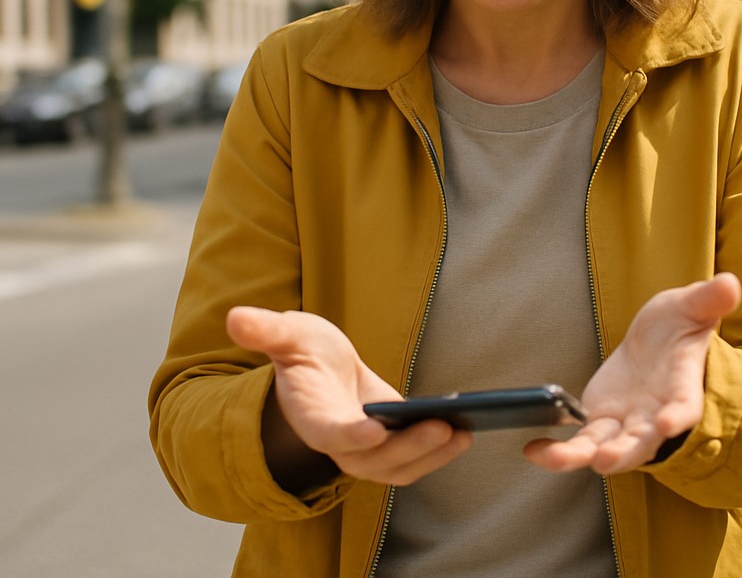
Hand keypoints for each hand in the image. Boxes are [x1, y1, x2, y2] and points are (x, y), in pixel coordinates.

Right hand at [226, 306, 472, 486]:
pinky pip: (414, 458)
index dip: (350, 436)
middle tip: (441, 427)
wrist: (318, 370)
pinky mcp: (390, 444)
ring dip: (431, 455)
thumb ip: (265, 330)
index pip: (330, 433)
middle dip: (408, 448)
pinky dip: (438, 451)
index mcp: (311, 416)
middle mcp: (339, 441)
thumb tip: (234, 318)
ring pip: (398, 467)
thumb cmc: (303, 352)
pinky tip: (465, 430)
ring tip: (463, 432)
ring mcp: (366, 450)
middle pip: (373, 460)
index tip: (374, 430)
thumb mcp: (287, 333)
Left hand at [524, 273, 741, 474]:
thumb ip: (707, 299)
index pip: (684, 407)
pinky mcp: (600, 422)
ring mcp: (626, 423)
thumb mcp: (690, 307)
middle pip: (642, 442)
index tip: (667, 423)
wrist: (656, 344)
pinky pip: (580, 441)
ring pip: (607, 447)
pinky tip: (533, 449)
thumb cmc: (678, 328)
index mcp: (682, 389)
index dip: (677, 416)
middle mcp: (655, 416)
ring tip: (556, 458)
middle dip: (624, 452)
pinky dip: (558, 449)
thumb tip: (730, 282)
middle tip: (605, 460)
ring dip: (584, 455)